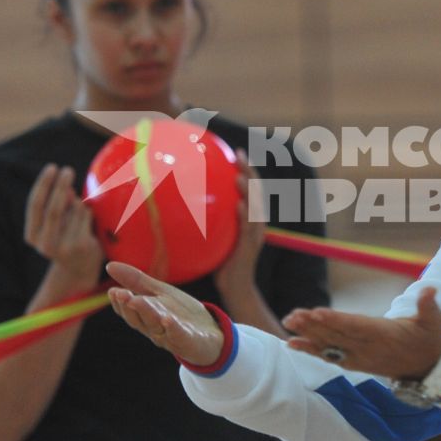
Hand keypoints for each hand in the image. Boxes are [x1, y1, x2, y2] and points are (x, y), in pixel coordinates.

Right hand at [25, 164, 104, 289]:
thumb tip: (66, 188)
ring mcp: (64, 247)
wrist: (79, 269)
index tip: (53, 167)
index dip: (44, 184)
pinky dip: (87, 211)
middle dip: (60, 186)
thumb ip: (58, 204)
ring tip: (79, 211)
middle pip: (53, 209)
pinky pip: (86, 216)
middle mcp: (45, 244)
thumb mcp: (56, 221)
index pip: (35, 205)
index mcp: (32, 235)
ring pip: (73, 210)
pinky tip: (87, 219)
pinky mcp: (81, 246)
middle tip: (68, 170)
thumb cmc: (65, 236)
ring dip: (78, 202)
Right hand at [106, 260, 224, 365]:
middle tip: (120, 294)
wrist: (210, 335)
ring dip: (146, 312)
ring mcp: (171, 336)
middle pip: (139, 319)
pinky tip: (167, 318)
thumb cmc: (180, 313)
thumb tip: (109, 265)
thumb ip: (136, 281)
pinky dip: (173, 328)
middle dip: (129, 306)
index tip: (113, 291)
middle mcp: (155, 329)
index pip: (129, 312)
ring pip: (156, 325)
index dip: (120, 303)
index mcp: (146, 318)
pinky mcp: (189, 341)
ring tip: (137, 300)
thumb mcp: (159, 293)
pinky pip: (179, 335)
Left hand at [212, 158, 266, 311]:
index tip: (236, 152)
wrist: (234, 288)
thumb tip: (183, 204)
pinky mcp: (250, 248)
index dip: (246, 169)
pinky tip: (238, 206)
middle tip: (239, 155)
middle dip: (250, 171)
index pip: (250, 188)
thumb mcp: (214, 237)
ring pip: (256, 207)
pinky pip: (249, 229)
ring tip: (239, 176)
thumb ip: (208, 220)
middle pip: (257, 191)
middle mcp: (256, 223)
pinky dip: (245, 216)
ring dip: (248, 191)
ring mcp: (254, 235)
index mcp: (249, 218)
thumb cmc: (220, 263)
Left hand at [283, 287, 440, 380]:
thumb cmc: (429, 338)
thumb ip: (429, 306)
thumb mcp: (434, 321)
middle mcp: (368, 348)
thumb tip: (429, 290)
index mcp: (385, 335)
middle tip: (293, 315)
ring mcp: (360, 357)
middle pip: (337, 336)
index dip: (336, 321)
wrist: (427, 368)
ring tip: (288, 323)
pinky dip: (310, 350)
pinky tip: (292, 343)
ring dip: (307, 335)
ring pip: (330, 345)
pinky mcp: (354, 362)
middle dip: (314, 326)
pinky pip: (329, 356)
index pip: (356, 327)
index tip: (317, 313)